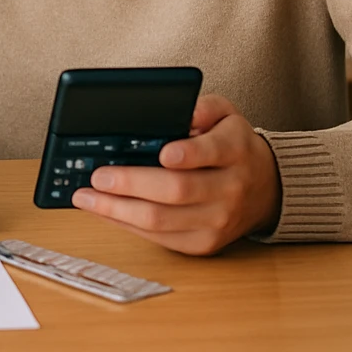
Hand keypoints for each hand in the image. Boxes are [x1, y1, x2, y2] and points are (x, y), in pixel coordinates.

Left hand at [71, 94, 280, 255]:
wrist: (264, 189)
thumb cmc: (233, 146)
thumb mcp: (226, 114)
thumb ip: (203, 107)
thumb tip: (179, 112)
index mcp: (235, 150)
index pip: (212, 152)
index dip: (188, 153)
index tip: (161, 152)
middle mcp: (230, 189)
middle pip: (177, 190)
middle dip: (132, 183)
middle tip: (98, 175)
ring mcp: (217, 222)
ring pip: (161, 221)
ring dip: (117, 210)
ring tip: (86, 197)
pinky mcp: (203, 244)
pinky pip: (159, 238)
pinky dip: (126, 225)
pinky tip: (105, 211)